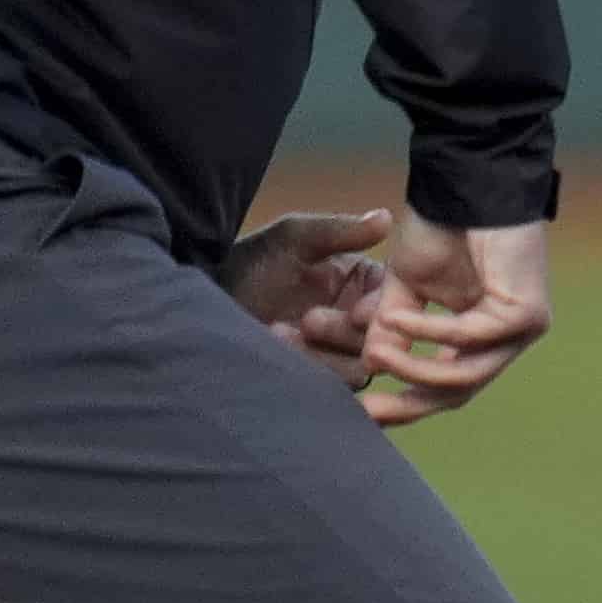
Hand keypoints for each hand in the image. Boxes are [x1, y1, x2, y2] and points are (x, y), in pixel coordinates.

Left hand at [215, 209, 391, 378]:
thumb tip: (386, 216)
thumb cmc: (249, 264)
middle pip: (384, 337)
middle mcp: (361, 318)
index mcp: (364, 282)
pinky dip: (311, 370)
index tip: (358, 311)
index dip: (383, 309)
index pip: (394, 298)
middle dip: (346, 332)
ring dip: (325, 354)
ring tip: (280, 334)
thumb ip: (338, 230)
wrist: (207, 305)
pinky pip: (338, 386)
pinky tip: (278, 349)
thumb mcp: (292, 239)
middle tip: (308, 320)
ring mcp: (343, 351)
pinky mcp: (324, 378)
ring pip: (363, 365)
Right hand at [359, 214, 553, 425]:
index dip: (406, 403)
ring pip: (465, 374)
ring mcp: (521, 330)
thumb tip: (371, 364)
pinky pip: (469, 336)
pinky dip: (428, 331)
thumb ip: (393, 327)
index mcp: (478, 338)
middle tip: (367, 410)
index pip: (445, 387)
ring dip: (413, 367)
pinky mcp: (528, 314)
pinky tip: (397, 320)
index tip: (363, 414)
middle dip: (409, 402)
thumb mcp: (406, 286)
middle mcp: (504, 340)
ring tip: (376, 353)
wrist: (470, 183)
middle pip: (457, 392)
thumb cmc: (441, 227)